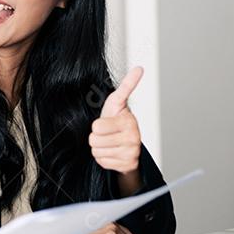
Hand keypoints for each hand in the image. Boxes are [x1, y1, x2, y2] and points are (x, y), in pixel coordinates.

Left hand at [90, 67, 142, 190]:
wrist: (127, 143)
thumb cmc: (118, 120)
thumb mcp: (117, 102)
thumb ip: (126, 86)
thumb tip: (139, 68)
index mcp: (129, 121)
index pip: (96, 127)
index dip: (97, 125)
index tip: (107, 123)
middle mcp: (133, 138)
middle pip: (94, 141)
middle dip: (97, 138)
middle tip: (107, 134)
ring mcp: (131, 153)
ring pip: (97, 152)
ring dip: (100, 148)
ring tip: (110, 142)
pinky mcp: (128, 165)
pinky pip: (102, 162)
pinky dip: (104, 158)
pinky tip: (113, 152)